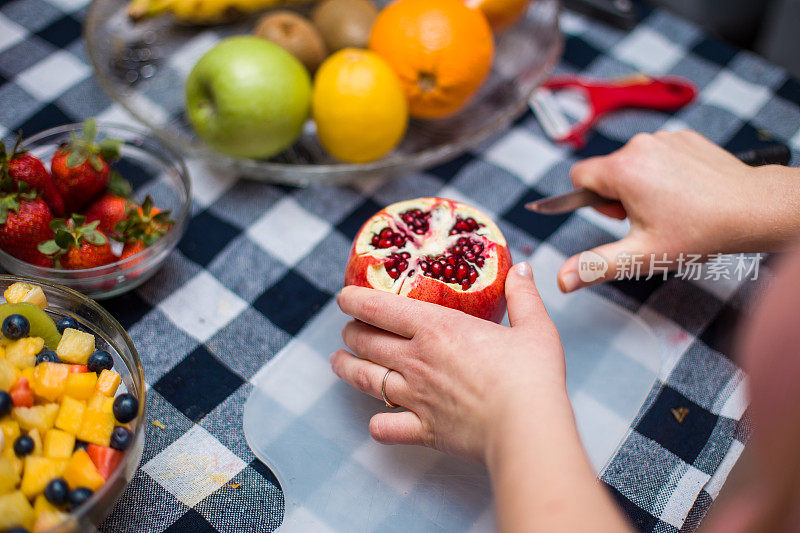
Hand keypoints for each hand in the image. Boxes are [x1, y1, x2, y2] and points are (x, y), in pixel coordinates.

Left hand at [331, 262, 566, 463]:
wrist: (526, 429)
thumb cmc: (531, 376)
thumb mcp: (534, 326)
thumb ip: (523, 295)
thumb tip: (521, 268)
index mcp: (436, 328)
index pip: (379, 307)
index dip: (354, 299)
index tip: (344, 296)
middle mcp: (416, 360)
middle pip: (365, 342)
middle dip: (350, 333)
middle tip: (349, 329)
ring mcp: (415, 396)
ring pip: (365, 380)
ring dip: (347, 368)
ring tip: (339, 362)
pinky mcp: (423, 429)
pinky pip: (385, 427)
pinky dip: (377, 424)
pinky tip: (378, 421)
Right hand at [557, 130, 799, 291]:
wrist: (752, 208)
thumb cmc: (699, 231)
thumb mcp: (641, 255)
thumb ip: (596, 265)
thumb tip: (562, 280)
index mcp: (623, 170)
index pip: (578, 177)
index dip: (590, 201)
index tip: (617, 216)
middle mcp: (640, 145)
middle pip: (607, 171)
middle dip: (618, 196)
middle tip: (649, 219)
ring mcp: (664, 138)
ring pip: (632, 163)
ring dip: (640, 183)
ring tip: (670, 206)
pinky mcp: (684, 137)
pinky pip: (657, 153)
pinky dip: (663, 171)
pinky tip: (685, 191)